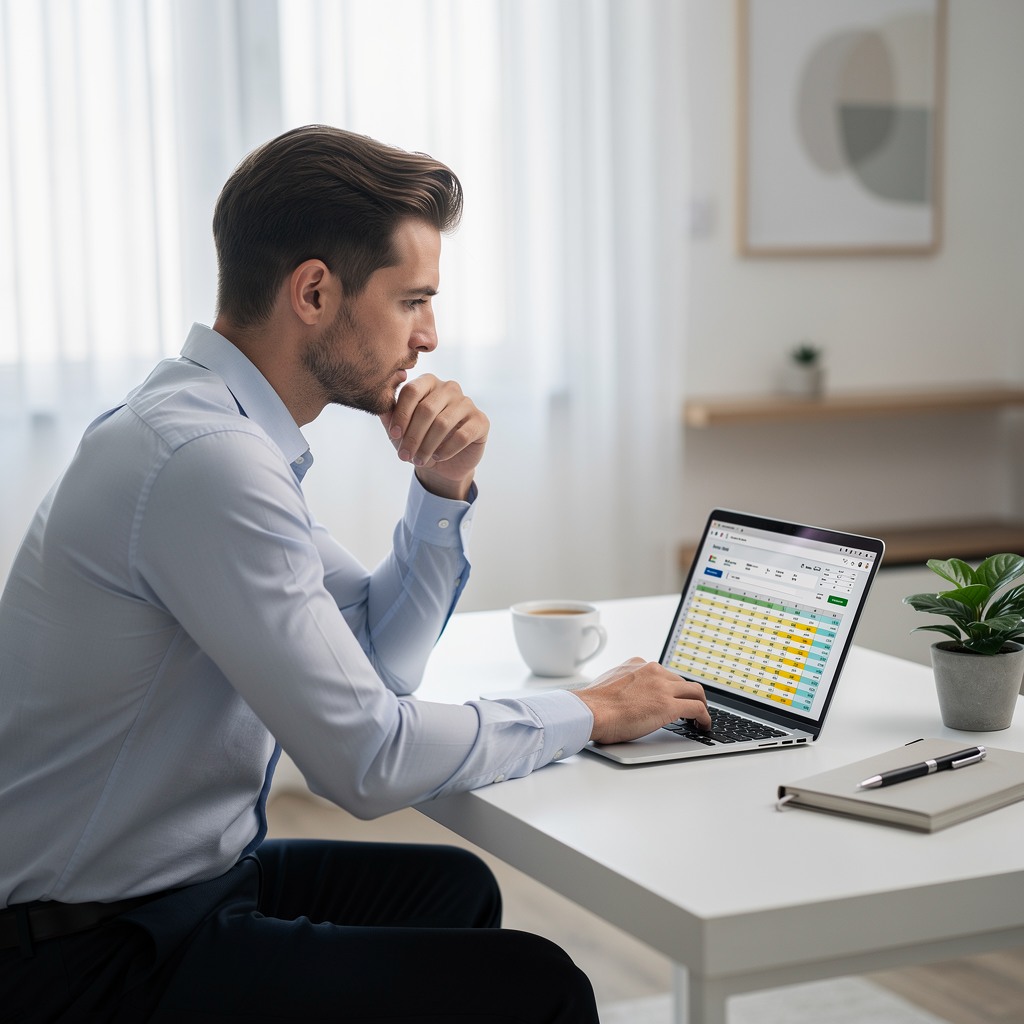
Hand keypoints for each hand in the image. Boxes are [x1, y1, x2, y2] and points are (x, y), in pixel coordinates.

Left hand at [380, 375, 488, 500]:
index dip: (401, 414)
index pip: (412, 391)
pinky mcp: (480, 421)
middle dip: (413, 436)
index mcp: (428, 383)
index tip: (394, 435)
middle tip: (404, 455)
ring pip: (443, 423)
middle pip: (427, 409)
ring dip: (427, 446)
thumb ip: (388, 414)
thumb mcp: (399, 430)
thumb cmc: (418, 440)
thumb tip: (379, 399)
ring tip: (419, 460)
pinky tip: (437, 457)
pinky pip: (462, 435)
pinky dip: (446, 450)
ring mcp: (467, 403)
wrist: (442, 463)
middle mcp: (449, 388)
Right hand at [574, 658, 709, 744]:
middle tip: (690, 709)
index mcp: (638, 665)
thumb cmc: (594, 705)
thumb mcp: (610, 683)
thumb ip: (623, 685)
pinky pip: (697, 708)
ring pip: (695, 691)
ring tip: (700, 717)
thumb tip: (624, 698)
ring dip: (701, 704)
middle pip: (681, 681)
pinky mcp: (668, 705)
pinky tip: (703, 725)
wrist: (590, 711)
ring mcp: (662, 687)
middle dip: (687, 695)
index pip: (663, 673)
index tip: (672, 696)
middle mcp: (652, 671)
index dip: (670, 688)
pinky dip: (704, 716)